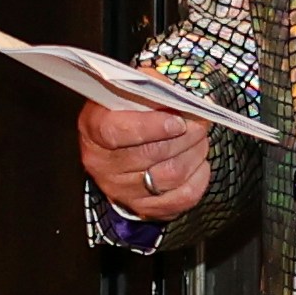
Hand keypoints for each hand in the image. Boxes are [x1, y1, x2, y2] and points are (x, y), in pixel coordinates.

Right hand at [78, 97, 212, 220]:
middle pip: (151, 154)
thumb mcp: (129, 90)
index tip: (178, 120)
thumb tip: (182, 98)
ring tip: (201, 140)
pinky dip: (198, 179)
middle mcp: (103, 164)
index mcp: (94, 129)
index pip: (117, 132)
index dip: (151, 126)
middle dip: (187, 136)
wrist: (115, 144)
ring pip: (171, 176)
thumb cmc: (125, 112)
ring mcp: (122, 190)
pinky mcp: (143, 207)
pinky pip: (181, 198)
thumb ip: (151, 87)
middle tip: (201, 123)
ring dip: (195, 154)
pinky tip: (198, 164)